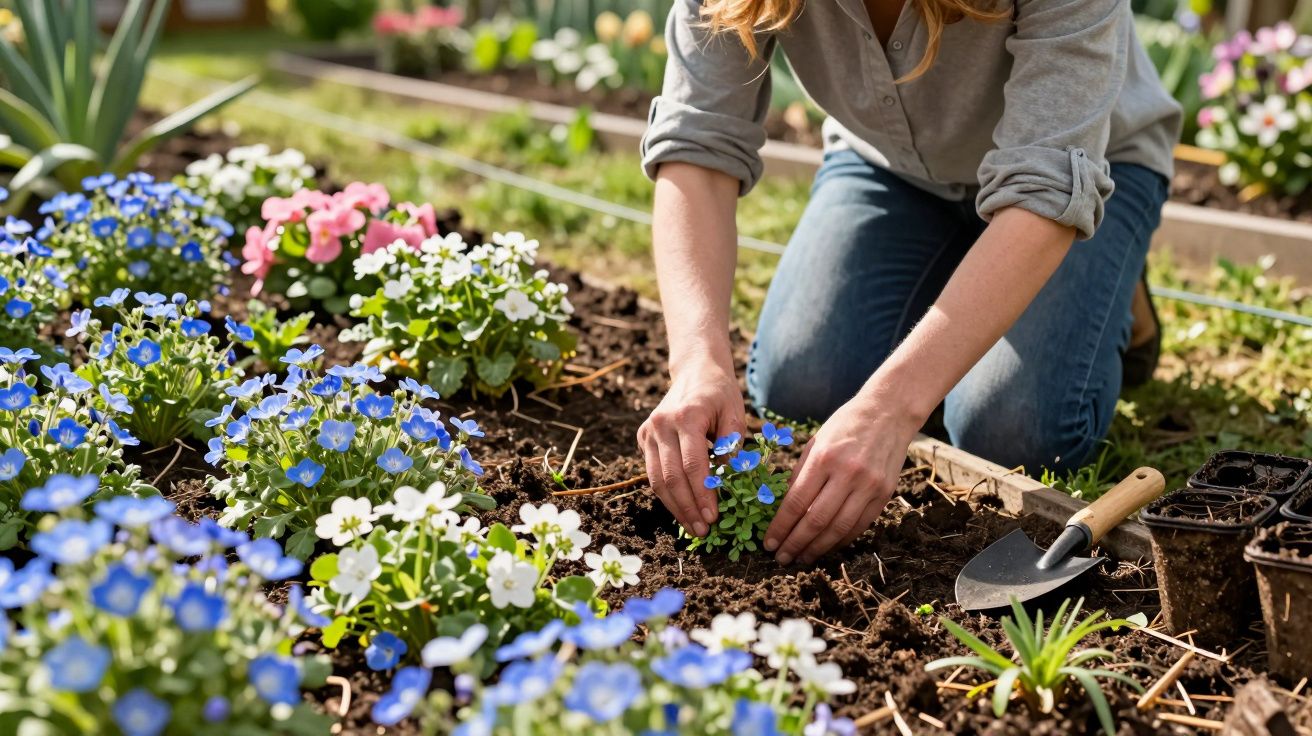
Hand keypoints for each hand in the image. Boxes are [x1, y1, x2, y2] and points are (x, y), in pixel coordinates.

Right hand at [638, 359, 744, 537]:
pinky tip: (682, 509)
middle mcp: (661, 424)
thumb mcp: (735, 414)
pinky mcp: (643, 438)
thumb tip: (729, 485)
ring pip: (656, 479)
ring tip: (692, 527)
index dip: (702, 494)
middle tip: (703, 530)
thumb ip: (732, 448)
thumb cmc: (720, 394)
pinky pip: (653, 473)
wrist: (695, 371)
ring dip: (675, 507)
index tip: (714, 517)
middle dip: (687, 508)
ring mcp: (649, 431)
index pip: (692, 464)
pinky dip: (667, 494)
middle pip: (670, 476)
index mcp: (686, 416)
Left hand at [763, 395, 920, 565]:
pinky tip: (826, 547)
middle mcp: (847, 473)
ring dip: (817, 548)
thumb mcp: (815, 441)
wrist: (889, 412)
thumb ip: (801, 474)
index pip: (796, 502)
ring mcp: (869, 485)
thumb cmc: (845, 425)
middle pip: (816, 520)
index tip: (768, 543)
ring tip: (801, 558)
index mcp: (824, 458)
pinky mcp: (885, 494)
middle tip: (781, 558)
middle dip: (795, 543)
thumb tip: (783, 509)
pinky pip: (860, 525)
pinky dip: (841, 540)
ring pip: (839, 528)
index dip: (781, 527)